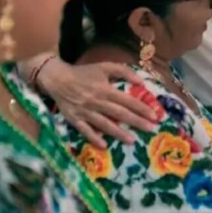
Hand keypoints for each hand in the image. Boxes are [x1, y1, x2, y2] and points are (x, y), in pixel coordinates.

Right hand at [36, 60, 156, 147]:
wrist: (58, 79)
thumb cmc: (84, 73)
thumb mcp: (105, 67)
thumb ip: (124, 72)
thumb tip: (141, 82)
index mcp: (105, 89)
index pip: (127, 100)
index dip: (141, 108)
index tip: (154, 115)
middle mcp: (96, 102)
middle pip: (119, 114)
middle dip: (136, 122)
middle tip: (150, 129)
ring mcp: (85, 112)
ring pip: (104, 124)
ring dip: (118, 133)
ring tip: (132, 140)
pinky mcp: (74, 120)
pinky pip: (85, 131)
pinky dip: (94, 138)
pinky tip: (104, 145)